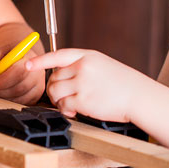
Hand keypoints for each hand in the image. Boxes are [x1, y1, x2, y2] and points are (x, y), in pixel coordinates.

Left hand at [0, 45, 44, 103]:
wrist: (19, 60)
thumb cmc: (9, 56)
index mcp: (30, 58)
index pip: (19, 72)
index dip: (2, 80)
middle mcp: (37, 72)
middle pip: (20, 87)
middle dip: (0, 91)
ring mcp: (38, 85)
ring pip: (20, 98)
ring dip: (3, 96)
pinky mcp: (36, 96)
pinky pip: (21, 103)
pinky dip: (9, 100)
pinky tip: (2, 93)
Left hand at [25, 48, 148, 120]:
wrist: (140, 97)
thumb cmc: (123, 83)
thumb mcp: (102, 65)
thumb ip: (82, 66)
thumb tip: (60, 74)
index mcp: (87, 56)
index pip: (58, 55)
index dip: (41, 61)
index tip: (28, 64)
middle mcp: (83, 67)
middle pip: (53, 78)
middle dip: (54, 89)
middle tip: (63, 96)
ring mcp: (83, 84)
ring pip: (55, 92)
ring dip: (58, 101)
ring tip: (69, 104)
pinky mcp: (84, 101)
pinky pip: (64, 106)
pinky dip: (66, 111)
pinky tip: (75, 112)